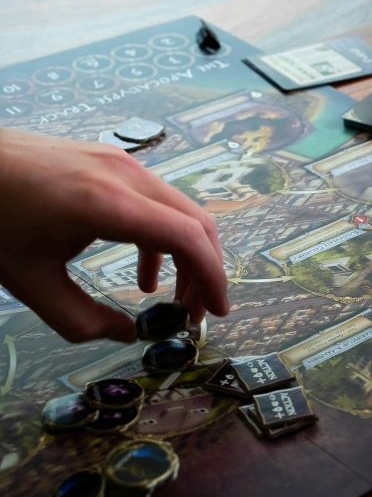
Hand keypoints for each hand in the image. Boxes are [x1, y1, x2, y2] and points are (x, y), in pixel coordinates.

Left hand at [0, 129, 228, 341]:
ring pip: (180, 211)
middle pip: (196, 222)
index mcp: (108, 203)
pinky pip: (155, 201)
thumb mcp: (30, 283)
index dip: (211, 278)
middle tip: (197, 313)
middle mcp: (125, 175)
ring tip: (173, 299)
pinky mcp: (111, 160)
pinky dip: (162, 238)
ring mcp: (121, 162)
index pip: (187, 238)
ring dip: (186, 256)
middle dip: (206, 271)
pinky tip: (144, 272)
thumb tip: (127, 335)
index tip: (215, 313)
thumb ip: (82, 320)